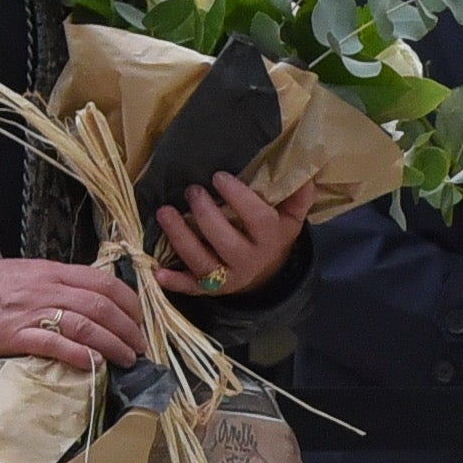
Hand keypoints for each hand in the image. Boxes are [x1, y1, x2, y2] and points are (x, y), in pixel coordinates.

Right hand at [0, 259, 142, 373]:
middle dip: (128, 328)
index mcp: (53, 272)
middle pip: (102, 306)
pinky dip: (80, 354)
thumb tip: (89, 301)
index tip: (140, 320)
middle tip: (140, 346)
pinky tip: (95, 364)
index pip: (104, 283)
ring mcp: (32, 312)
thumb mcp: (27, 274)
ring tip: (126, 359)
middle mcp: (48, 289)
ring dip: (113, 344)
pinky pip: (55, 344)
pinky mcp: (15, 335)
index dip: (130, 303)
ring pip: (86, 325)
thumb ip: (58, 285)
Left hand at [151, 175, 306, 297]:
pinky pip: (191, 288)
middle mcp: (249, 261)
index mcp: (271, 240)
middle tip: (191, 190)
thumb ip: (297, 197)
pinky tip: (157, 271)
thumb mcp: (290, 218)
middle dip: (205, 214)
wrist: (266, 275)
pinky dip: (174, 282)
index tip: (219, 177)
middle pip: (226, 241)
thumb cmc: (273, 237)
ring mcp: (228, 278)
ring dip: (180, 238)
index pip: (257, 218)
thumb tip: (305, 172)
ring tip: (164, 212)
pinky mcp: (209, 289)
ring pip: (203, 262)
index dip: (238, 197)